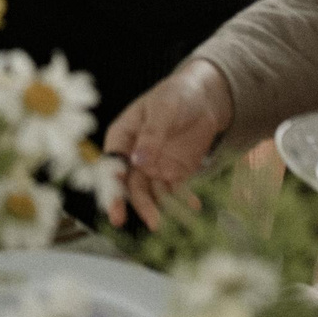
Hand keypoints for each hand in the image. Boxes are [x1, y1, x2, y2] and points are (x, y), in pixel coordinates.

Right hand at [101, 58, 233, 228]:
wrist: (205, 98)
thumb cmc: (177, 94)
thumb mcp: (163, 108)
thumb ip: (151, 134)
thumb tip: (138, 160)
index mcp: (122, 136)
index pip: (112, 164)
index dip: (112, 186)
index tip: (115, 207)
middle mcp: (135, 157)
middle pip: (132, 185)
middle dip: (139, 205)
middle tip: (151, 222)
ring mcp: (155, 167)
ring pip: (153, 193)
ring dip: (161, 208)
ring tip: (173, 222)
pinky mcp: (176, 174)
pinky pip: (177, 192)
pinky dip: (184, 200)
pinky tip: (194, 205)